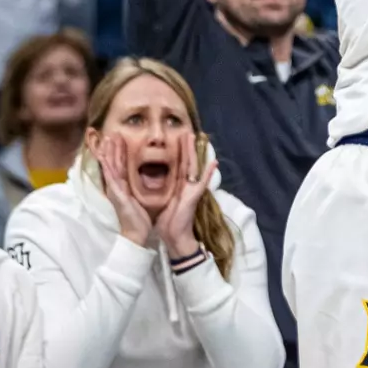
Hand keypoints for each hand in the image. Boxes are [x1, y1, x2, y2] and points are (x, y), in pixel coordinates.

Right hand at [94, 137, 154, 246]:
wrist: (137, 233)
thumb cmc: (140, 216)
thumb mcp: (140, 196)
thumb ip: (140, 185)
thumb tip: (147, 175)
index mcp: (123, 186)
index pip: (120, 165)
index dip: (118, 151)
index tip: (118, 138)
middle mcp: (116, 186)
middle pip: (113, 163)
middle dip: (112, 148)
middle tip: (111, 133)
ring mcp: (115, 190)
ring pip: (110, 167)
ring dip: (108, 153)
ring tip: (107, 139)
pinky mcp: (117, 194)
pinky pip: (111, 178)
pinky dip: (107, 167)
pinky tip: (104, 158)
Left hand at [156, 134, 217, 258]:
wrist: (174, 236)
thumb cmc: (168, 220)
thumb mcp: (162, 200)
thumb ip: (161, 190)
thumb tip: (152, 181)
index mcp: (177, 185)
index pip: (177, 165)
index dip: (176, 152)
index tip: (175, 137)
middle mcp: (186, 185)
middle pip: (186, 162)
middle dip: (186, 147)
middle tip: (187, 131)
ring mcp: (192, 189)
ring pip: (194, 166)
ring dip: (195, 152)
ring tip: (196, 138)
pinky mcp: (195, 195)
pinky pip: (203, 182)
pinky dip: (208, 173)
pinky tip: (214, 162)